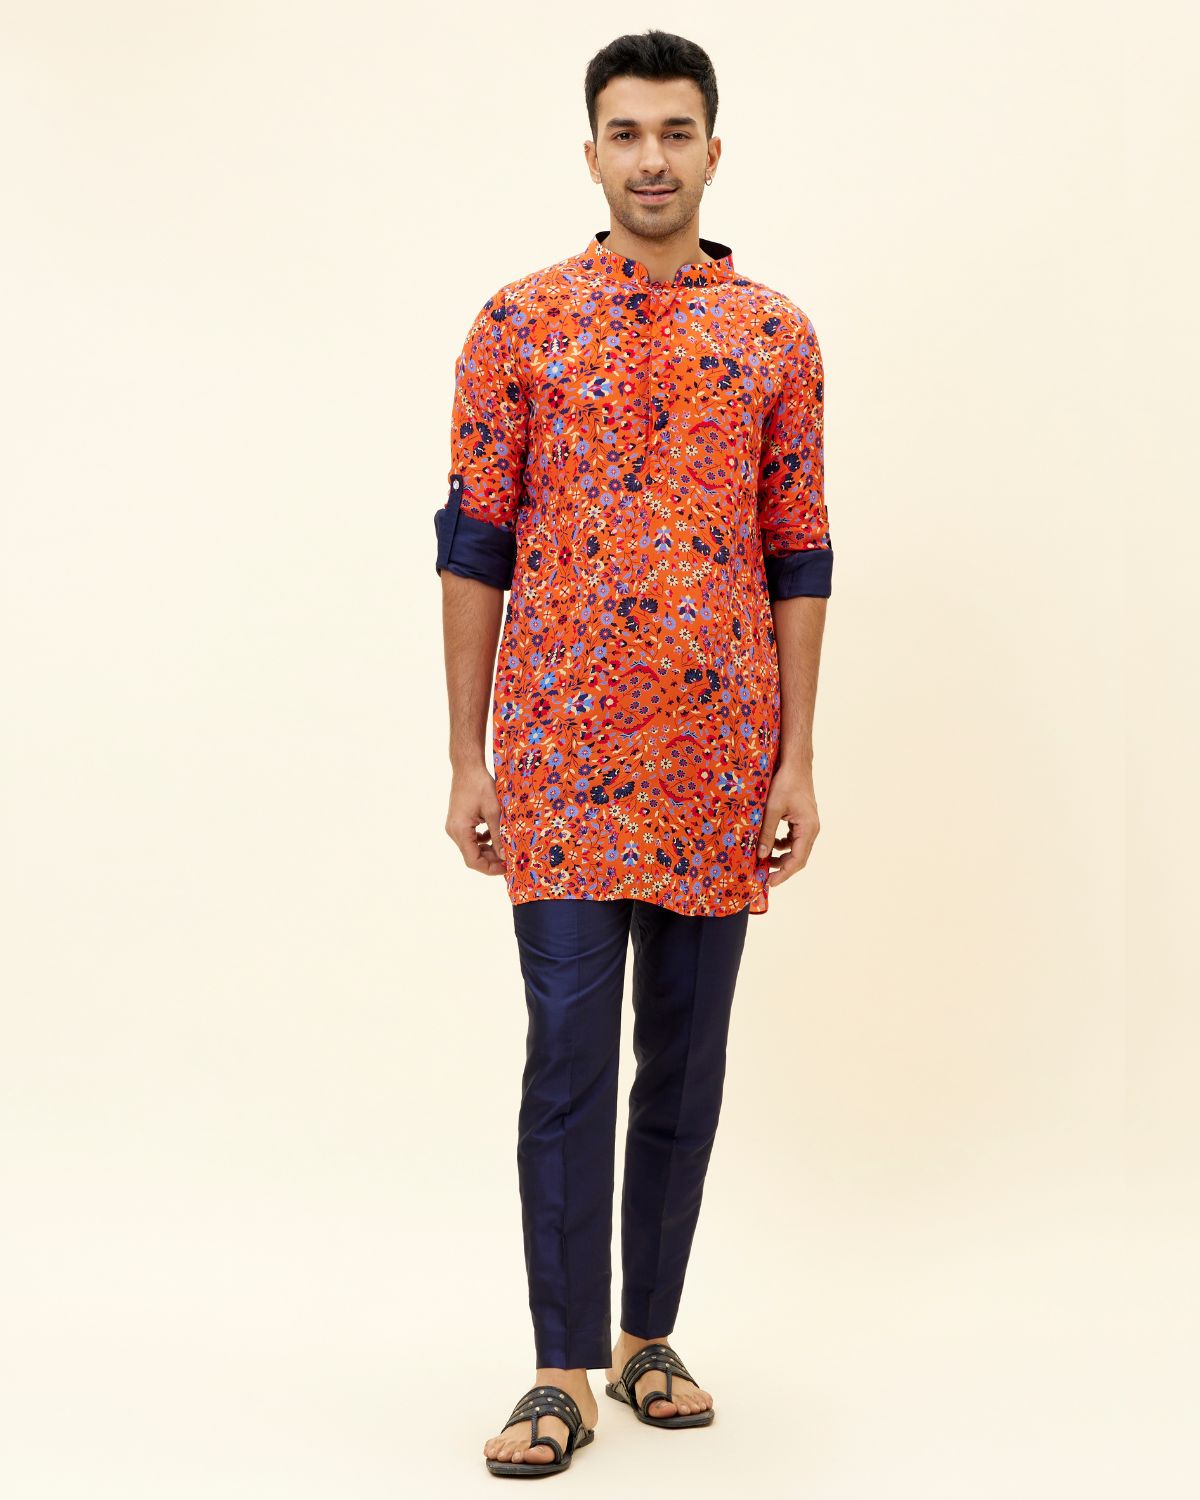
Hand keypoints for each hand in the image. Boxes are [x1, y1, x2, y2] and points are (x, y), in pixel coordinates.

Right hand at [445, 764, 506, 875]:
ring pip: (471, 847)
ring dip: (487, 850)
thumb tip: (505, 856)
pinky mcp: (458, 821)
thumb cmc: (481, 785)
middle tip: (509, 858)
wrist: (467, 767)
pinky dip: (482, 840)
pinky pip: (469, 837)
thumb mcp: (494, 811)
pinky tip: (494, 834)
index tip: (506, 868)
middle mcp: (453, 831)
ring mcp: (454, 826)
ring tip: (504, 847)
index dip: (490, 868)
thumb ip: (498, 835)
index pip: (473, 861)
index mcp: (460, 830)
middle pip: (471, 856)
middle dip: (491, 860)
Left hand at [757, 760, 819, 888]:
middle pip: (799, 857)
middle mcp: (812, 829)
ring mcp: (808, 824)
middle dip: (782, 868)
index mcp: (808, 828)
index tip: (769, 883)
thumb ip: (767, 833)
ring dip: (781, 856)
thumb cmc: (786, 782)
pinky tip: (771, 843)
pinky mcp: (803, 819)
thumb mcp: (772, 809)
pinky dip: (783, 844)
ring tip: (764, 860)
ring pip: (796, 848)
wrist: (796, 763)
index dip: (783, 874)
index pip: (797, 860)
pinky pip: (794, 838)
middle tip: (764, 875)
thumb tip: (761, 855)